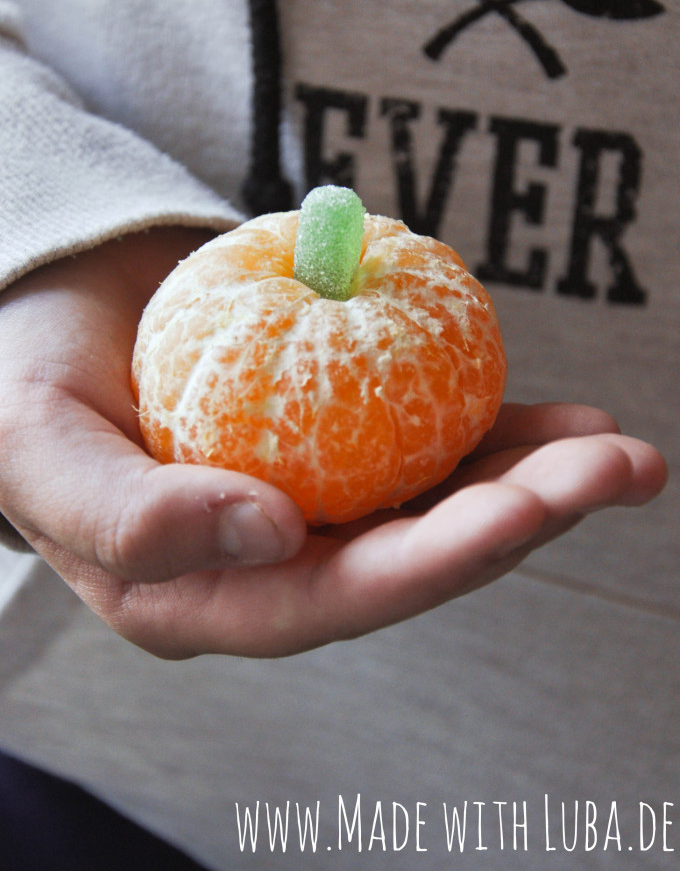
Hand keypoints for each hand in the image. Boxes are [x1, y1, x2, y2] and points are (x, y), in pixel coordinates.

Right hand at [0, 231, 666, 658]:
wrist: (53, 308)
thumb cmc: (23, 386)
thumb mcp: (38, 452)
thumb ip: (131, 517)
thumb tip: (269, 532)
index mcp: (204, 594)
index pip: (332, 596)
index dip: (430, 562)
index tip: (516, 509)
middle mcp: (274, 558)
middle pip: (412, 552)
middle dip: (520, 518)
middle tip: (615, 468)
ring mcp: (317, 499)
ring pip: (438, 500)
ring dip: (536, 477)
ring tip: (617, 448)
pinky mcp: (343, 441)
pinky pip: (430, 440)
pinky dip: (500, 428)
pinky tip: (568, 418)